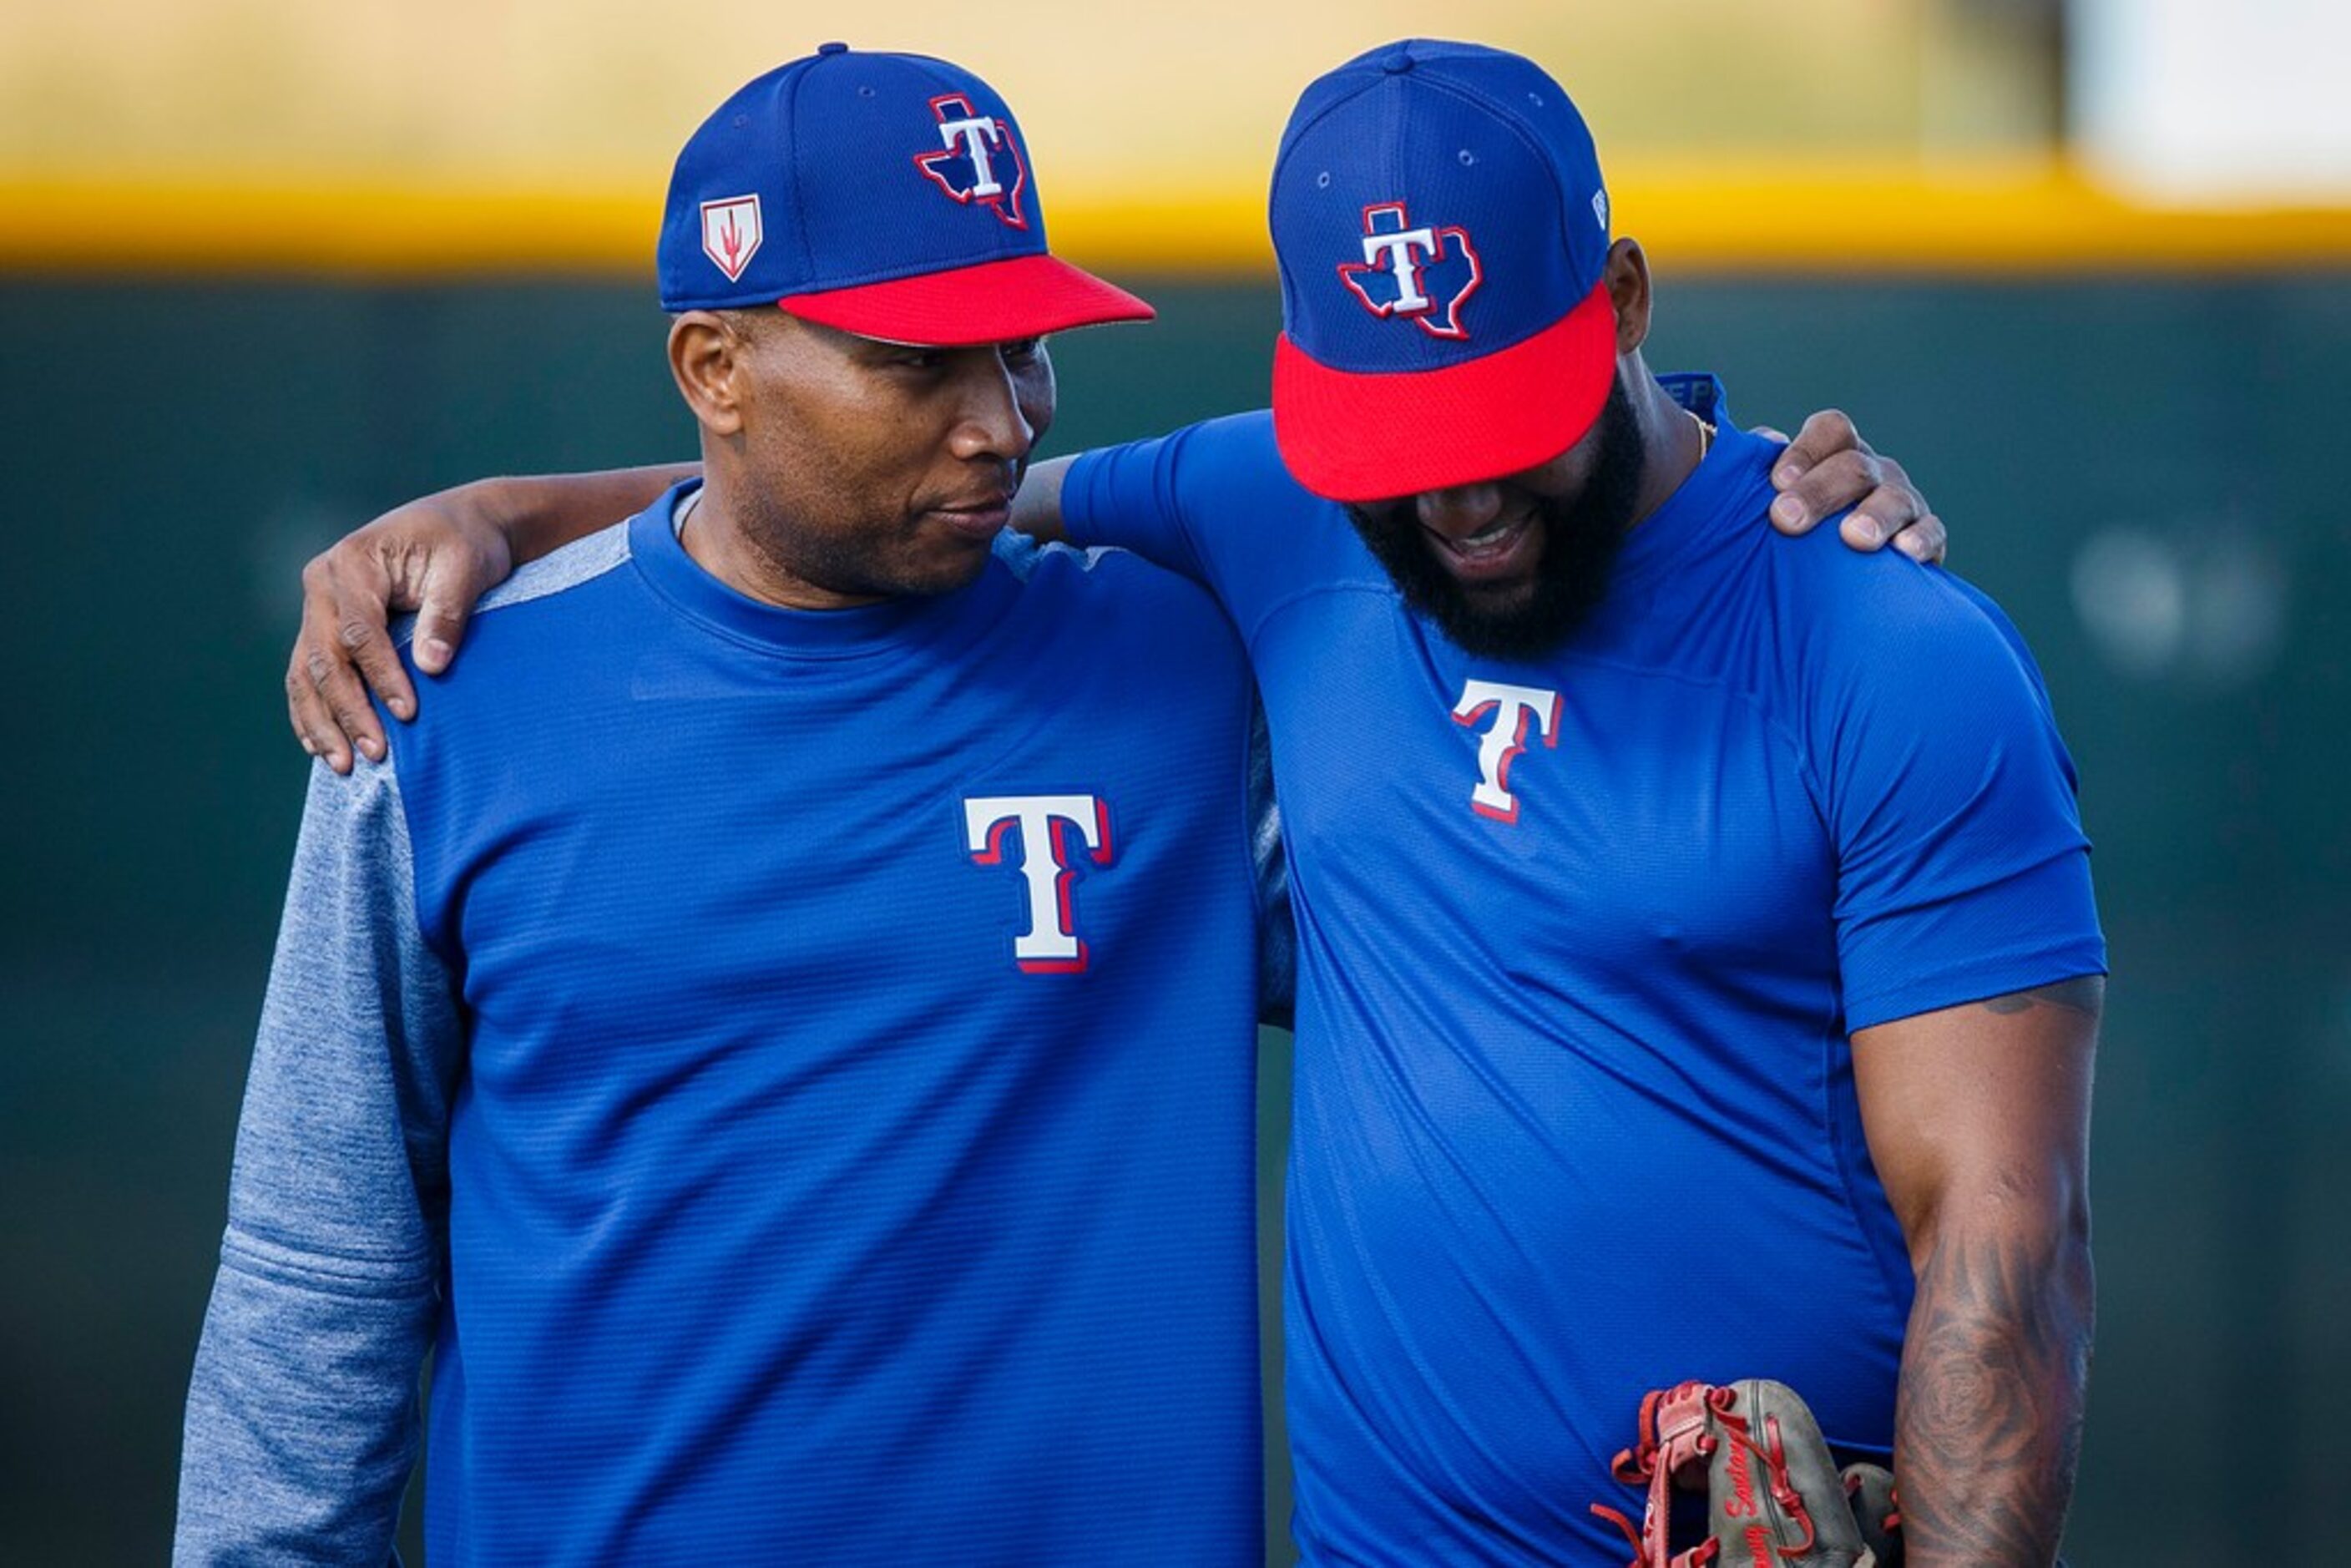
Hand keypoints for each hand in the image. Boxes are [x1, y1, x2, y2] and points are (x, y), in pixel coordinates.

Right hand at [287, 485, 514, 772]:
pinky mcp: (323, 626)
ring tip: (344, 765)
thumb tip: (431, 667)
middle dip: (348, 711)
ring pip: (305, 673)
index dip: (382, 677)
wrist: (459, 525)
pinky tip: (322, 748)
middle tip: (375, 754)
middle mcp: (322, 584)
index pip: (360, 632)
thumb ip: (445, 614)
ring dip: (322, 722)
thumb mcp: (466, 568)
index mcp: (351, 562)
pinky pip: (305, 675)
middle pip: (325, 658)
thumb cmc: (465, 543)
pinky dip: (311, 712)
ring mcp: (317, 606)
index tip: (410, 714)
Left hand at [1761, 408, 1946, 564]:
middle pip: (1855, 467)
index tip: (1777, 483)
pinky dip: (1921, 540)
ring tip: (1855, 538)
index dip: (1805, 451)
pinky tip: (1904, 552)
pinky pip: (1931, 533)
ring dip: (1874, 516)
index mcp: (1836, 455)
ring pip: (1895, 498)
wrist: (1829, 584)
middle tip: (1788, 520)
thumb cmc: (1791, 534)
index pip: (1831, 431)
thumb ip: (1756, 473)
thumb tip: (1763, 442)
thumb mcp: (1769, 502)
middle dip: (1820, 492)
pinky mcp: (1926, 540)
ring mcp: (1903, 503)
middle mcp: (1873, 472)